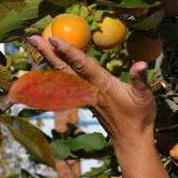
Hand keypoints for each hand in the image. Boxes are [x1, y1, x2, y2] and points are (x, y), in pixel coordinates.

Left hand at [28, 35, 156, 148]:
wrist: (131, 139)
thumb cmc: (140, 117)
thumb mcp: (144, 97)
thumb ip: (141, 79)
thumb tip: (141, 64)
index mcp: (103, 86)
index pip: (83, 65)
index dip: (69, 52)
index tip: (54, 39)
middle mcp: (90, 90)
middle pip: (66, 69)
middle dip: (49, 53)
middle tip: (32, 38)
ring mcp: (86, 96)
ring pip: (64, 76)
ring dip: (50, 60)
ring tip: (38, 46)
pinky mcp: (86, 101)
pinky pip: (68, 83)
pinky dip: (57, 72)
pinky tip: (53, 64)